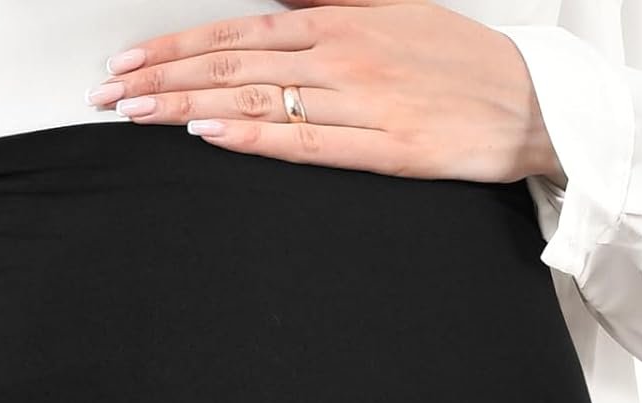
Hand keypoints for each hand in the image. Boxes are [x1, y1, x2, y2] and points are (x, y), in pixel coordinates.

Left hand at [86, 0, 564, 185]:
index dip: (177, 47)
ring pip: (257, 100)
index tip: (129, 60)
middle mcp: (341, 56)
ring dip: (189, 106)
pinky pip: (306, 144)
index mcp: (339, 22)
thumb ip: (330, 12)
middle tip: (110, 92)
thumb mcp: (392, 15)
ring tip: (137, 114)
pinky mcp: (383, 149)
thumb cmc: (459, 62)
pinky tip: (210, 136)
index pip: (238, 32)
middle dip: (164, 77)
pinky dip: (254, 138)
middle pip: (233, 64)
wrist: (530, 102)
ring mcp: (360, 103)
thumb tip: (277, 9)